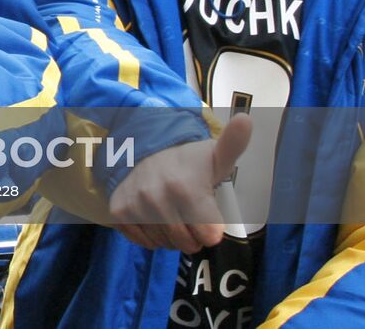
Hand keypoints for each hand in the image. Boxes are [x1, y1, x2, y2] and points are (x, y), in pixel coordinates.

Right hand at [109, 113, 251, 252]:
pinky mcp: (118, 212)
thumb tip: (247, 119)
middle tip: (188, 212)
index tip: (206, 210)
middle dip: (192, 234)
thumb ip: (233, 144)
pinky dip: (150, 235)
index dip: (211, 227)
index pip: (209, 237)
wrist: (142, 149)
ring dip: (171, 236)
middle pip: (187, 244)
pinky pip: (143, 242)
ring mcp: (135, 206)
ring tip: (170, 212)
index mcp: (187, 189)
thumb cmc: (187, 160)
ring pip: (164, 245)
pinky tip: (153, 215)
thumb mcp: (214, 155)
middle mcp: (157, 199)